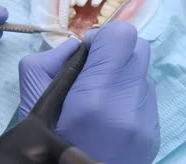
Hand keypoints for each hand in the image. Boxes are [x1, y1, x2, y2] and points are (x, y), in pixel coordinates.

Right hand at [18, 22, 159, 163]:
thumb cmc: (46, 150)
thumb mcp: (31, 102)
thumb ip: (48, 62)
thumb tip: (77, 46)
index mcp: (96, 98)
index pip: (123, 35)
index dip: (102, 39)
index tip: (87, 55)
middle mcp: (129, 109)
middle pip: (140, 48)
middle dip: (116, 53)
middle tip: (93, 74)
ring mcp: (146, 124)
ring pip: (144, 74)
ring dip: (123, 77)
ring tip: (100, 102)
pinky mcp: (154, 136)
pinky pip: (147, 99)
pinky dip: (130, 98)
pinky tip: (110, 119)